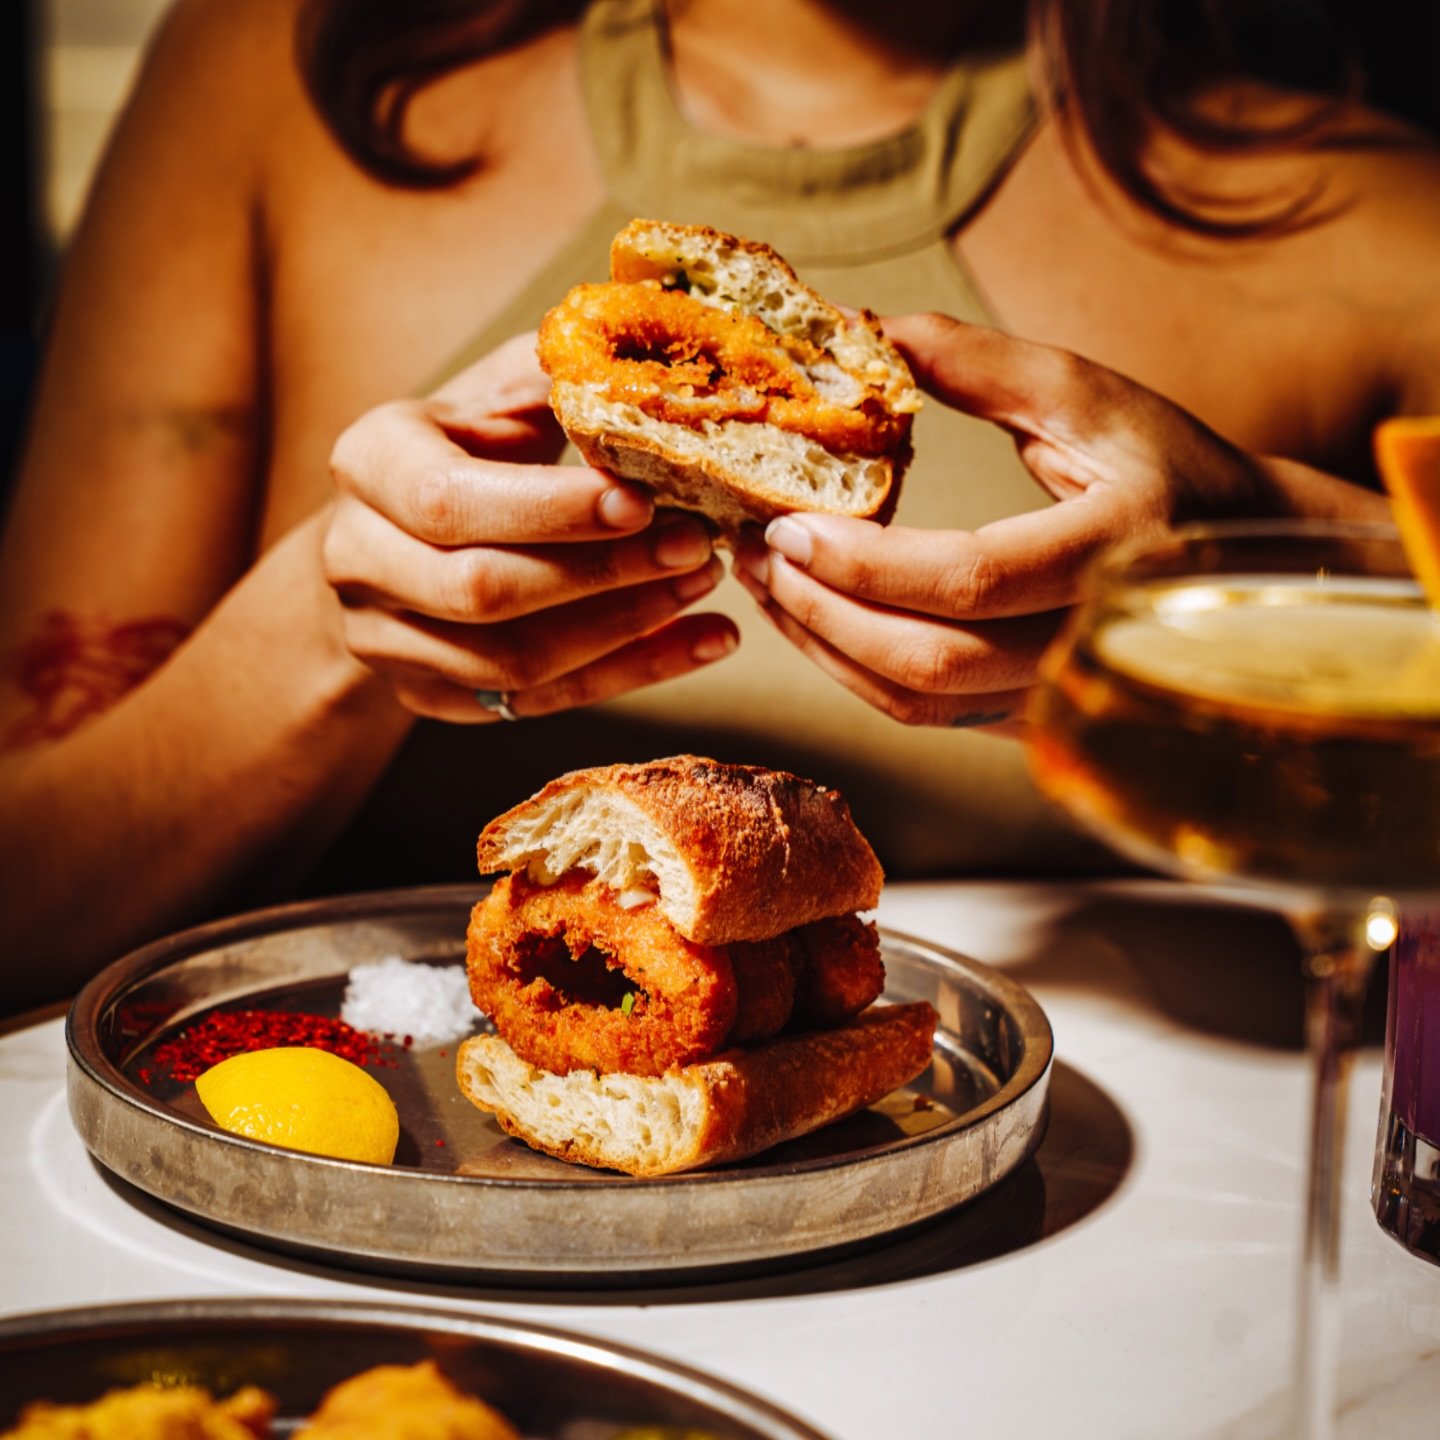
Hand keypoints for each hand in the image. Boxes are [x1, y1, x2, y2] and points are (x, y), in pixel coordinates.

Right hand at [323, 333, 737, 721]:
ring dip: (625, 631)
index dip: (551, 511)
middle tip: (698, 547)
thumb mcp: (494, 396)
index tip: (645, 500)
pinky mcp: (429, 697)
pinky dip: (630, 675)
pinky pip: (538, 704)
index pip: (450, 501)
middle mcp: (359, 560)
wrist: (391, 538)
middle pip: (483, 592)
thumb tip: (649, 356)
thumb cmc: (465, 451)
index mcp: (370, 464)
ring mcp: (386, 641)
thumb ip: (556, 375)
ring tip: (704, 588)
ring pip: (512, 663)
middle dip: (603, 576)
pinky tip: (702, 641)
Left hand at [731, 313, 1358, 732]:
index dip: (864, 562)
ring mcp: (1058, 693)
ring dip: (822, 648)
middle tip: (753, 555)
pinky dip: (853, 672)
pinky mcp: (1028, 716)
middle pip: (929, 661)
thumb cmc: (1162, 464)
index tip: (784, 525)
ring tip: (764, 582)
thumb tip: (860, 329)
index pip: (971, 578)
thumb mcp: (1087, 394)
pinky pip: (926, 713)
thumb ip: (977, 365)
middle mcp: (1089, 639)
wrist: (1231, 558)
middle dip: (821, 612)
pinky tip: (813, 617)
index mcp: (1114, 546)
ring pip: (917, 701)